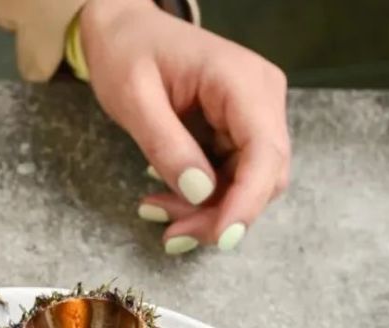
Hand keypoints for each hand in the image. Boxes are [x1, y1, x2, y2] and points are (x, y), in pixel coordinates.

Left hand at [80, 0, 290, 253]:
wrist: (124, 28)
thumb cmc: (127, 53)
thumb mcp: (134, 99)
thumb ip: (166, 144)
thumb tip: (199, 192)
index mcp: (241, 81)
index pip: (264, 152)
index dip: (247, 202)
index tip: (220, 238)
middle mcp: (260, 97)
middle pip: (264, 175)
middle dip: (221, 214)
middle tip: (171, 234)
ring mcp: (252, 113)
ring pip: (249, 182)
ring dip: (208, 211)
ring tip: (157, 213)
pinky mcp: (237, 128)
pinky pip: (232, 175)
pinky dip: (202, 197)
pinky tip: (165, 201)